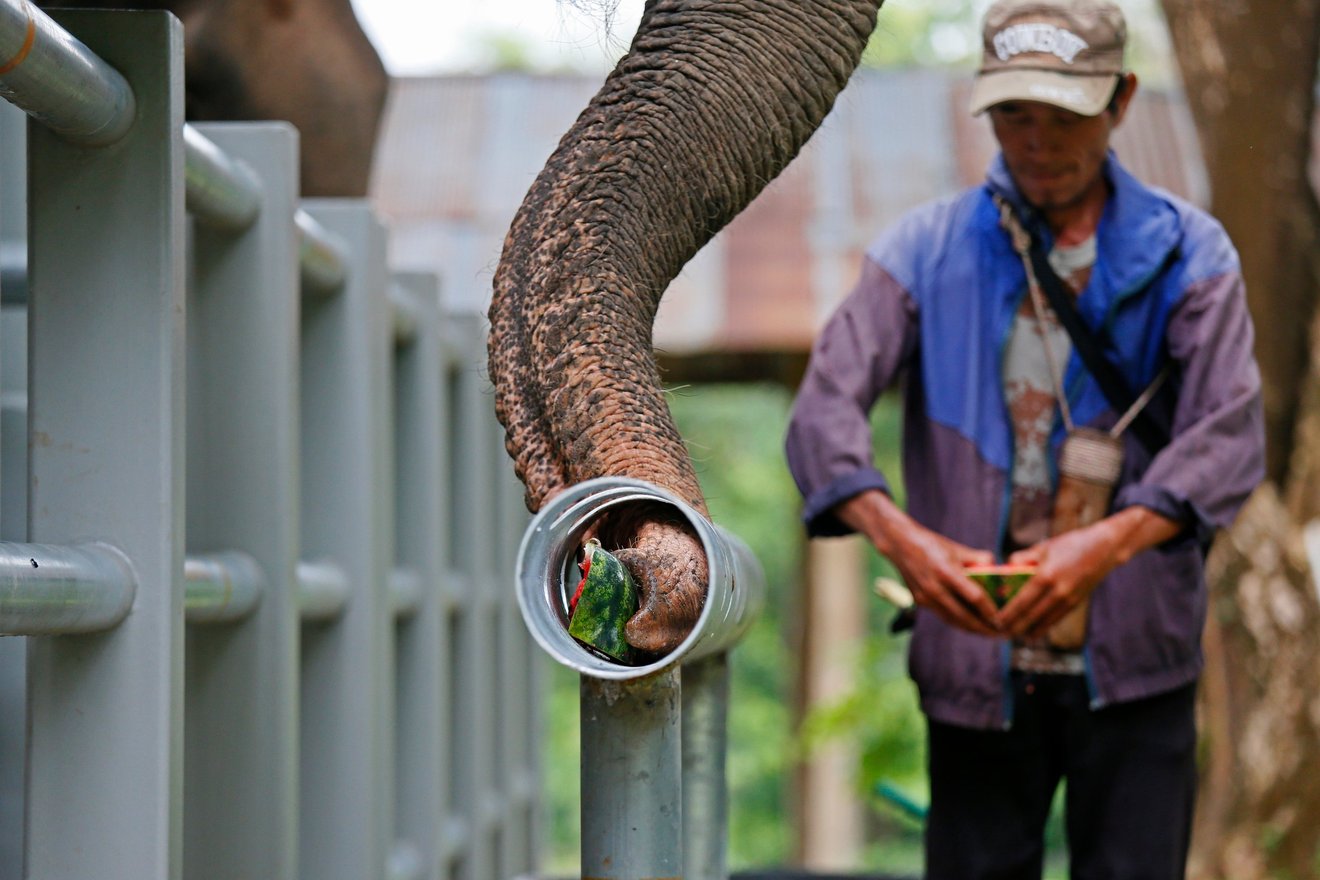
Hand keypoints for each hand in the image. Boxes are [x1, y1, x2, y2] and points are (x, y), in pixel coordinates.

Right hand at [891, 525, 1000, 635]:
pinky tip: (970, 623)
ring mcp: (925, 597)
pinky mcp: (919, 601)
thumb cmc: (931, 544)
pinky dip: (958, 621)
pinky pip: (943, 615)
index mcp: (946, 571)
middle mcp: (934, 588)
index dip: (989, 610)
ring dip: (971, 628)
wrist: (900, 545)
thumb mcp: (955, 547)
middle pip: (964, 616)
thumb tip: (997, 566)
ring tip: (987, 632)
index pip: (973, 597)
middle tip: (999, 633)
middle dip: (983, 628)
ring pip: (953, 620)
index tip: (1003, 618)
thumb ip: (977, 557)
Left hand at [997, 522, 1121, 638]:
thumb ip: (1023, 558)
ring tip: (1013, 636)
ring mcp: (1069, 599)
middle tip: (999, 633)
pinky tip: (1033, 632)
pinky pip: (1056, 619)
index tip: (995, 621)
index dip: (1008, 615)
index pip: (1022, 602)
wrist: (1104, 549)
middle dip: (1014, 627)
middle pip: (1031, 616)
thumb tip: (1006, 568)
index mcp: (1046, 576)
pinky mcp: (1076, 603)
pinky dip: (1043, 627)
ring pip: (1045, 622)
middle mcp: (1058, 592)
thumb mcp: (1044, 547)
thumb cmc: (1070, 544)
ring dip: (1028, 631)